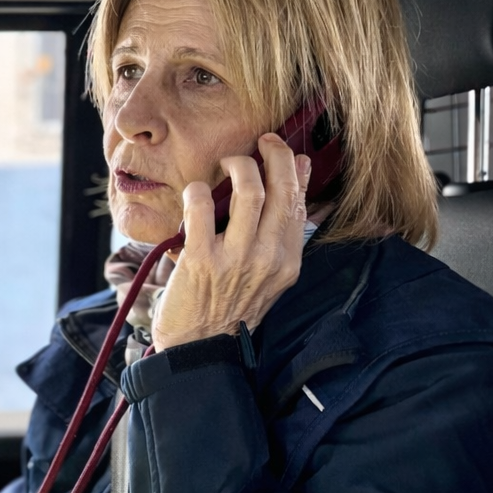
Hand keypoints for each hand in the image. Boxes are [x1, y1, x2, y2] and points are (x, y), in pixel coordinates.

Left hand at [152, 136, 312, 350]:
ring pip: (248, 192)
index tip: (281, 148)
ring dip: (238, 166)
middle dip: (272, 154)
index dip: (292, 167)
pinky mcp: (201, 260)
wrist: (200, 349)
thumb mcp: (268, 273)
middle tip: (260, 143)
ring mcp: (235, 258)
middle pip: (279, 189)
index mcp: (286, 260)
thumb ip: (281, 229)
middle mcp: (267, 257)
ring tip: (228, 164)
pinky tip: (193, 192)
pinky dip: (196, 191)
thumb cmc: (230, 307)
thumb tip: (299, 175)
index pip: (299, 202)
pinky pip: (201, 209)